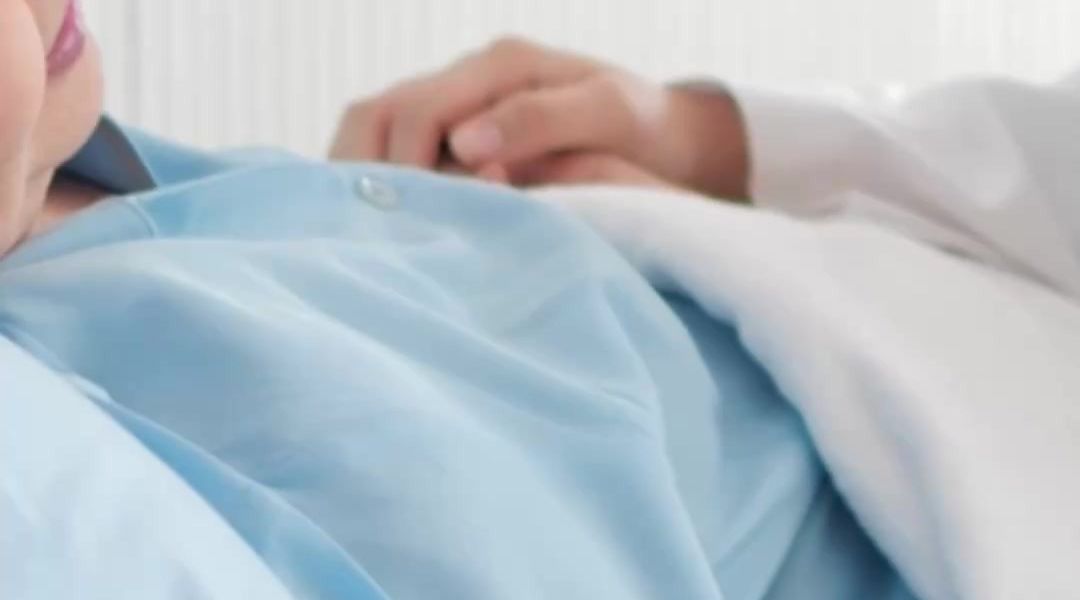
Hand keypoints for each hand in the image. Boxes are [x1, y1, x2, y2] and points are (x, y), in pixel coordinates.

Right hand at [331, 37, 748, 198]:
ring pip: (372, 131)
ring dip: (362, 177)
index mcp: (501, 66)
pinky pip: (392, 151)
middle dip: (365, 171)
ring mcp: (456, 105)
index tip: (423, 220)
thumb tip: (464, 145)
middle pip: (375, 114)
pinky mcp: (454, 135)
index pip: (418, 111)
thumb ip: (539, 120)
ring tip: (367, 232)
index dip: (408, 168)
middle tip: (374, 232)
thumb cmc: (641, 127)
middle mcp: (467, 79)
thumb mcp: (608, 114)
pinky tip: (386, 223)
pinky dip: (378, 184)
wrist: (662, 135)